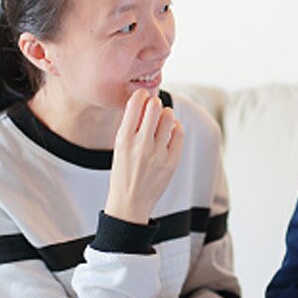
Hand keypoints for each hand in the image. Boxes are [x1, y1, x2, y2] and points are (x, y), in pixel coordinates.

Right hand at [105, 89, 183, 223]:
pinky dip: (175, 126)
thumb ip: (130, 125)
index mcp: (123, 139)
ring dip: (166, 113)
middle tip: (154, 106)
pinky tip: (171, 128)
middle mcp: (141, 144)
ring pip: (169, 117)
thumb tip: (144, 100)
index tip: (143, 95)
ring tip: (162, 118)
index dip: (141, 95)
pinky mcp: (171, 161)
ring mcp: (158, 153)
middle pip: (155, 106)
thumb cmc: (123, 172)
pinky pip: (179, 132)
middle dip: (155, 102)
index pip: (135, 104)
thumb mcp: (119, 147)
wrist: (130, 202)